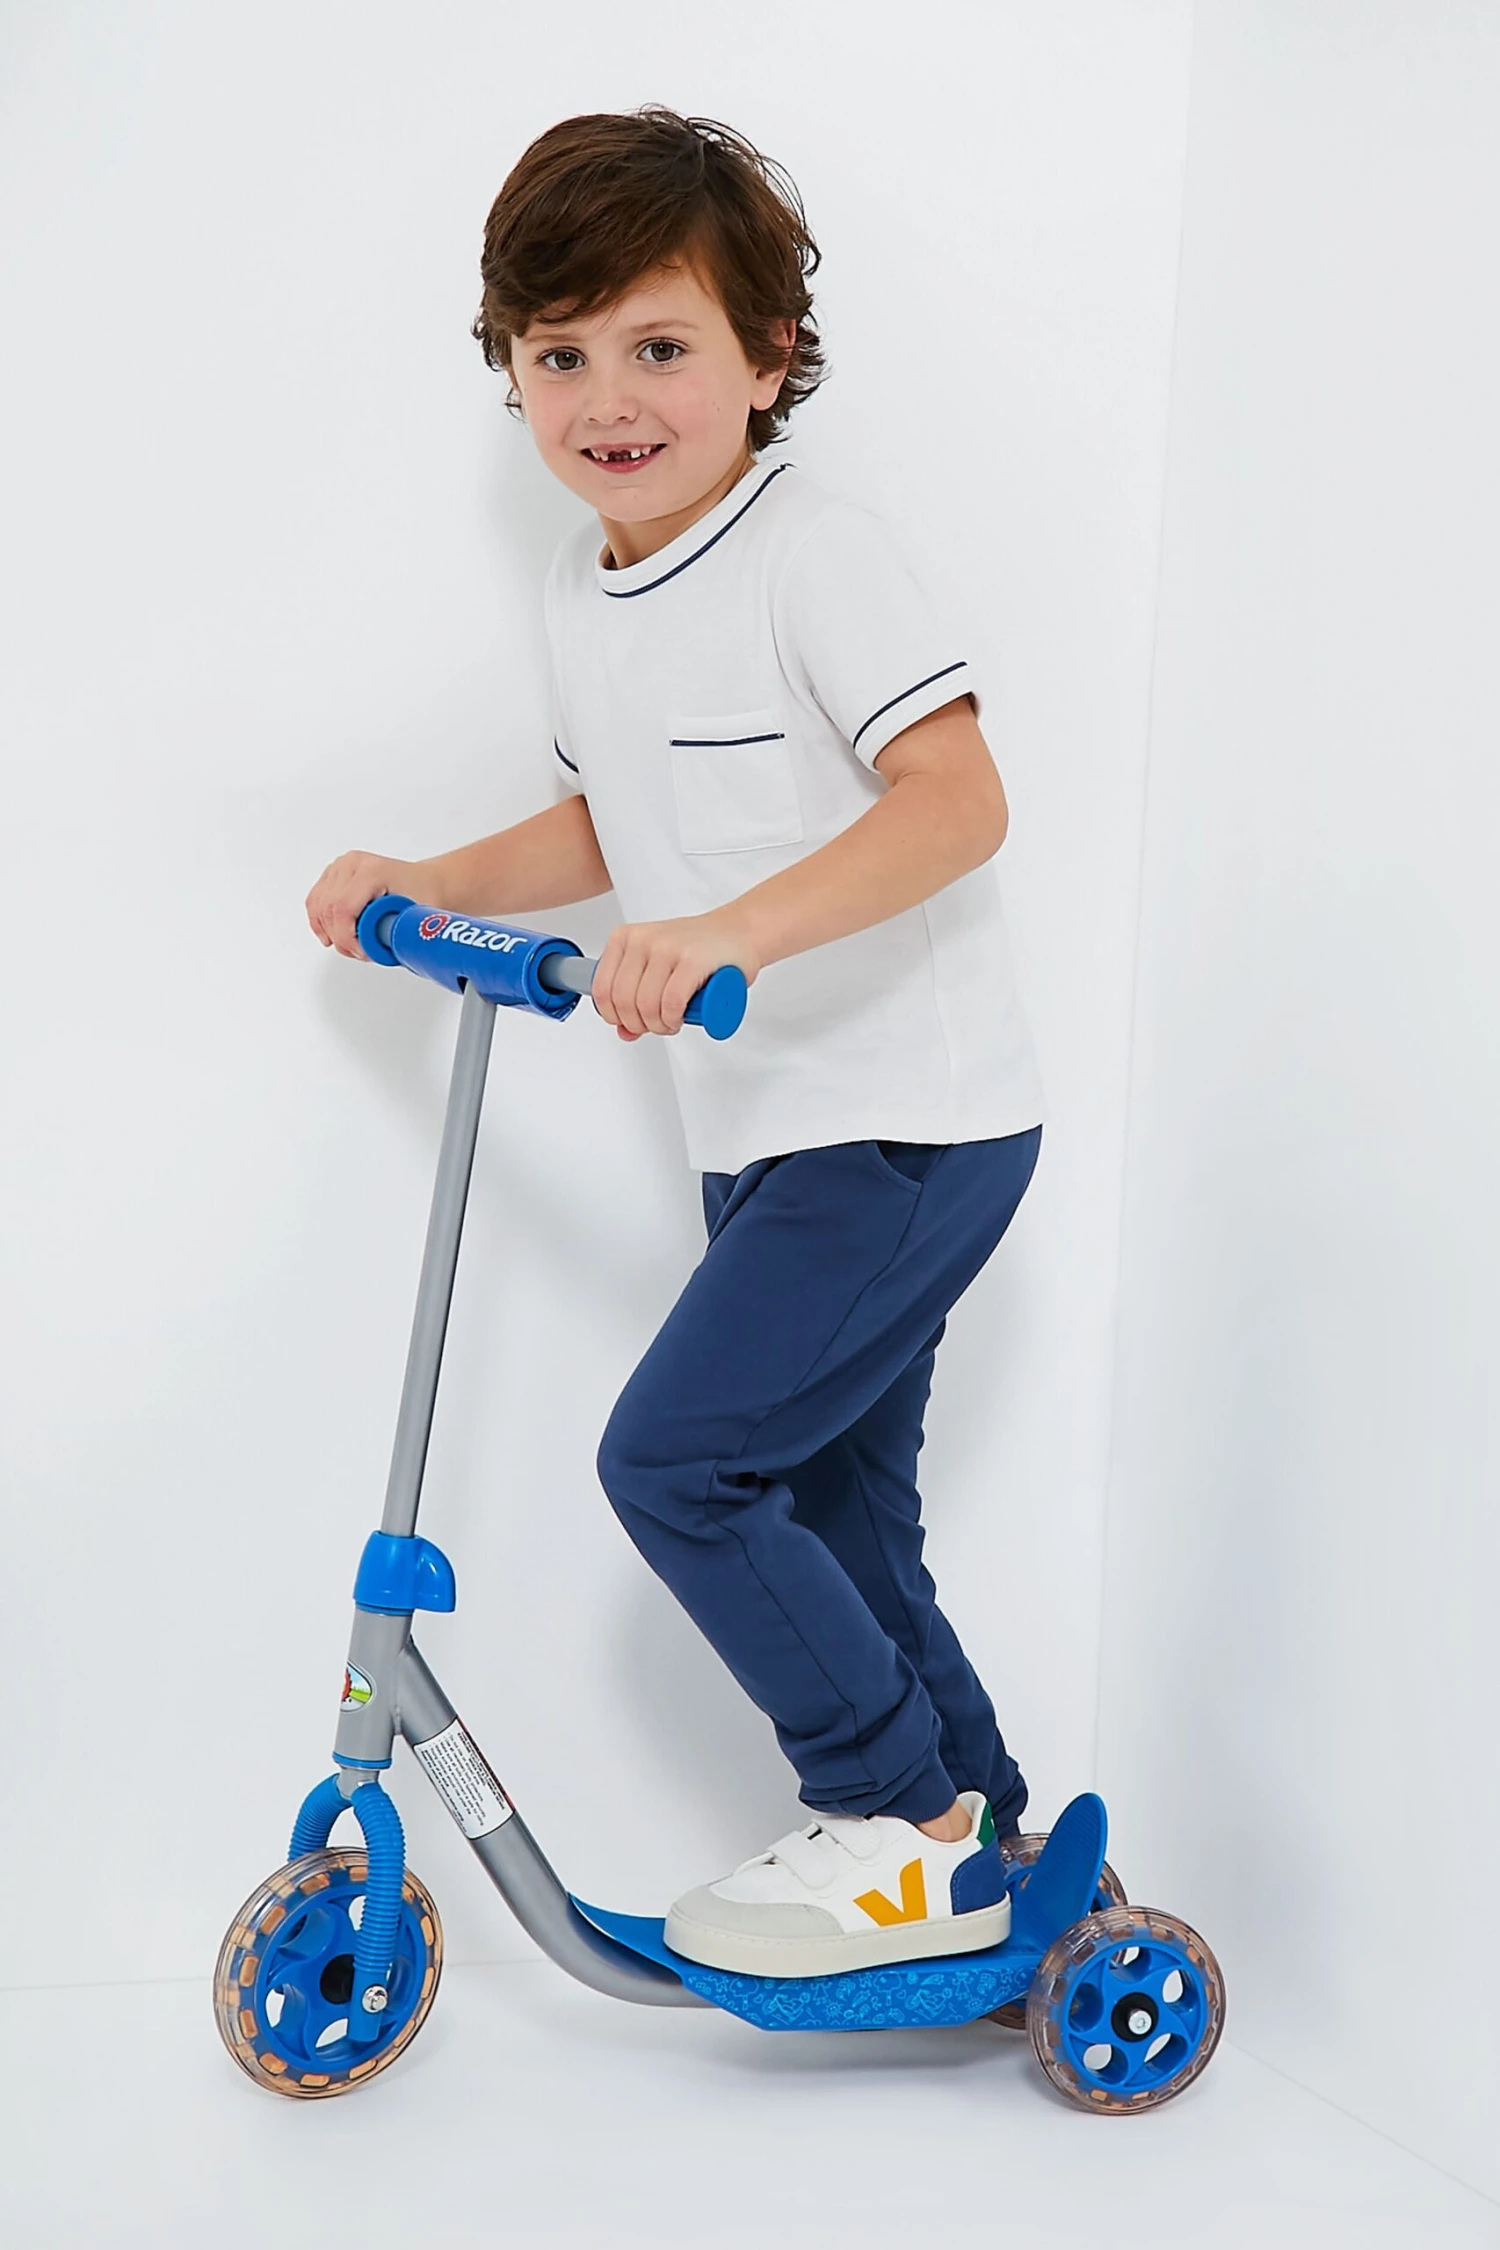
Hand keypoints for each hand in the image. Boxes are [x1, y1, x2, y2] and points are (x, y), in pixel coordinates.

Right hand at [306, 850, 424, 959]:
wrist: (425, 882)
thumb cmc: (424, 895)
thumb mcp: (415, 916)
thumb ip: (396, 934)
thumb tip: (376, 953)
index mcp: (373, 871)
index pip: (343, 908)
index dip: (346, 937)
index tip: (361, 952)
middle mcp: (353, 864)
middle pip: (329, 909)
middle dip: (340, 938)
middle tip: (358, 952)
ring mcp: (340, 866)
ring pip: (319, 905)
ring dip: (329, 931)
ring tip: (349, 945)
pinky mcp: (333, 873)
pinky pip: (315, 900)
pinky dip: (319, 921)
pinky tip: (328, 935)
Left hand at [591, 911, 761, 1040]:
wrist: (738, 932)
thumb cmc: (697, 950)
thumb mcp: (656, 967)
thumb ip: (635, 996)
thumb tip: (623, 1031)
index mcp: (625, 937)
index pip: (602, 990)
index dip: (615, 1017)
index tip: (632, 1022)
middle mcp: (642, 939)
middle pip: (623, 1001)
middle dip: (639, 1025)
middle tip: (657, 1026)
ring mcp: (667, 947)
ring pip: (646, 1005)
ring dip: (658, 1026)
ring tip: (670, 1023)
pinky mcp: (692, 959)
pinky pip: (671, 1003)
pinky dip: (672, 1019)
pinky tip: (678, 1018)